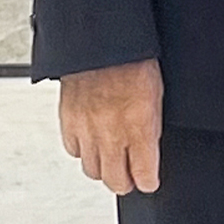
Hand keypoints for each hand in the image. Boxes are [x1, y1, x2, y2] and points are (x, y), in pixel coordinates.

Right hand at [58, 60, 162, 193]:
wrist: (101, 41)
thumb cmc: (133, 62)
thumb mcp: (156, 97)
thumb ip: (150, 130)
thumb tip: (149, 155)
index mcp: (139, 125)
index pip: (144, 176)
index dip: (148, 181)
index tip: (148, 180)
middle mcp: (111, 131)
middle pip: (116, 181)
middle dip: (125, 182)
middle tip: (129, 175)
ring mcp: (87, 128)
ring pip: (92, 171)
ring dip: (103, 167)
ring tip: (110, 157)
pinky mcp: (68, 120)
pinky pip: (73, 150)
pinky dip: (83, 149)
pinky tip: (91, 140)